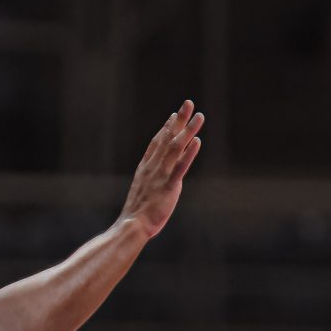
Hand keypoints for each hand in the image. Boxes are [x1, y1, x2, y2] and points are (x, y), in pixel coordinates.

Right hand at [120, 100, 204, 239]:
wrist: (131, 226)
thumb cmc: (136, 215)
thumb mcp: (141, 193)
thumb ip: (149, 183)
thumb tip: (154, 182)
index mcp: (145, 169)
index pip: (156, 143)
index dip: (166, 128)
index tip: (174, 116)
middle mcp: (153, 168)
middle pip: (167, 139)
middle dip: (179, 121)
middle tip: (188, 104)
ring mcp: (160, 176)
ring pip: (175, 148)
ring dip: (188, 131)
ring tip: (199, 117)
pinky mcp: (168, 187)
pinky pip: (180, 167)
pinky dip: (189, 154)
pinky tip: (197, 141)